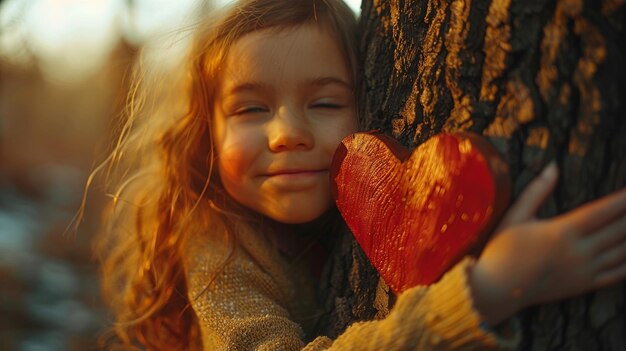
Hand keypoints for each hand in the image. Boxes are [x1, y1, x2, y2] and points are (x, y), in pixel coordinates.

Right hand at [469, 162, 625, 325]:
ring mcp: (584, 270)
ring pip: (622, 251)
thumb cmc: (501, 250)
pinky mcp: (584, 284)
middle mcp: (578, 251)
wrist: (497, 289)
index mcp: (562, 231)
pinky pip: (617, 274)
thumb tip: (553, 166)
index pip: (602, 211)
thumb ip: (536, 191)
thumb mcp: (515, 216)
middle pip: (618, 230)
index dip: (622, 200)